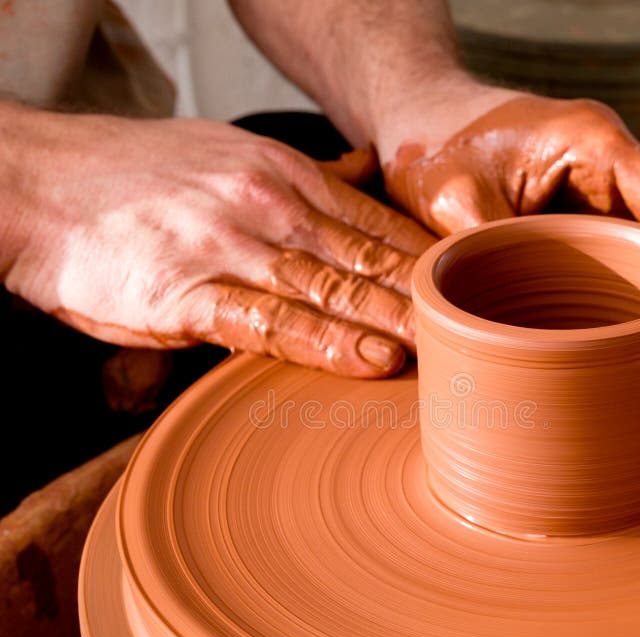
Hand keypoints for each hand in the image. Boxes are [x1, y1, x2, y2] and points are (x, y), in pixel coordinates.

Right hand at [1, 104, 434, 377]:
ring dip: (393, 323)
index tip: (469, 294)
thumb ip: (298, 185)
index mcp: (281, 176)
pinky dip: (326, 342)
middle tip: (481, 333)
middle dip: (426, 300)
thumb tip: (361, 184)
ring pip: (331, 288)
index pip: (375, 224)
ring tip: (447, 355)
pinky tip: (369, 359)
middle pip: (367, 258)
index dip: (427, 263)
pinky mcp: (188, 293)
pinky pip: (271, 321)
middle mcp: (267, 205)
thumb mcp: (227, 159)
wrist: (37, 181)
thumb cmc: (135, 181)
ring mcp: (230, 247)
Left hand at [381, 84, 639, 301]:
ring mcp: (587, 199)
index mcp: (590, 145)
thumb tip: (504, 323)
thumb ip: (490, 253)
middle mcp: (602, 170)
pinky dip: (628, 294)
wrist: (415, 128)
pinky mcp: (568, 227)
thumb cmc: (432, 147)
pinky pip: (609, 262)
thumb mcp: (453, 199)